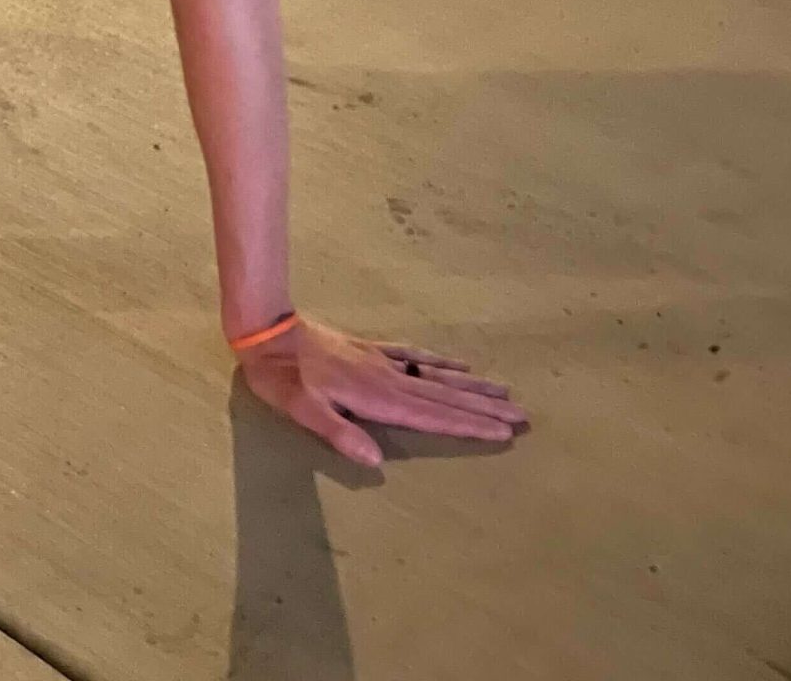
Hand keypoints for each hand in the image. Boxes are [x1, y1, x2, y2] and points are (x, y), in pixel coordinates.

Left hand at [240, 318, 529, 466]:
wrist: (266, 331)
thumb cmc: (280, 377)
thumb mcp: (302, 410)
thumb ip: (338, 433)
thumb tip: (376, 460)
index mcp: (376, 397)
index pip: (431, 415)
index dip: (468, 424)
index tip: (504, 431)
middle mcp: (387, 378)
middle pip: (444, 396)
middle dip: (484, 408)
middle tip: (524, 416)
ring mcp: (380, 361)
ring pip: (436, 376)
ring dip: (471, 386)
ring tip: (506, 393)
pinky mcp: (369, 349)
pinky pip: (414, 356)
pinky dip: (439, 362)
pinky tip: (458, 365)